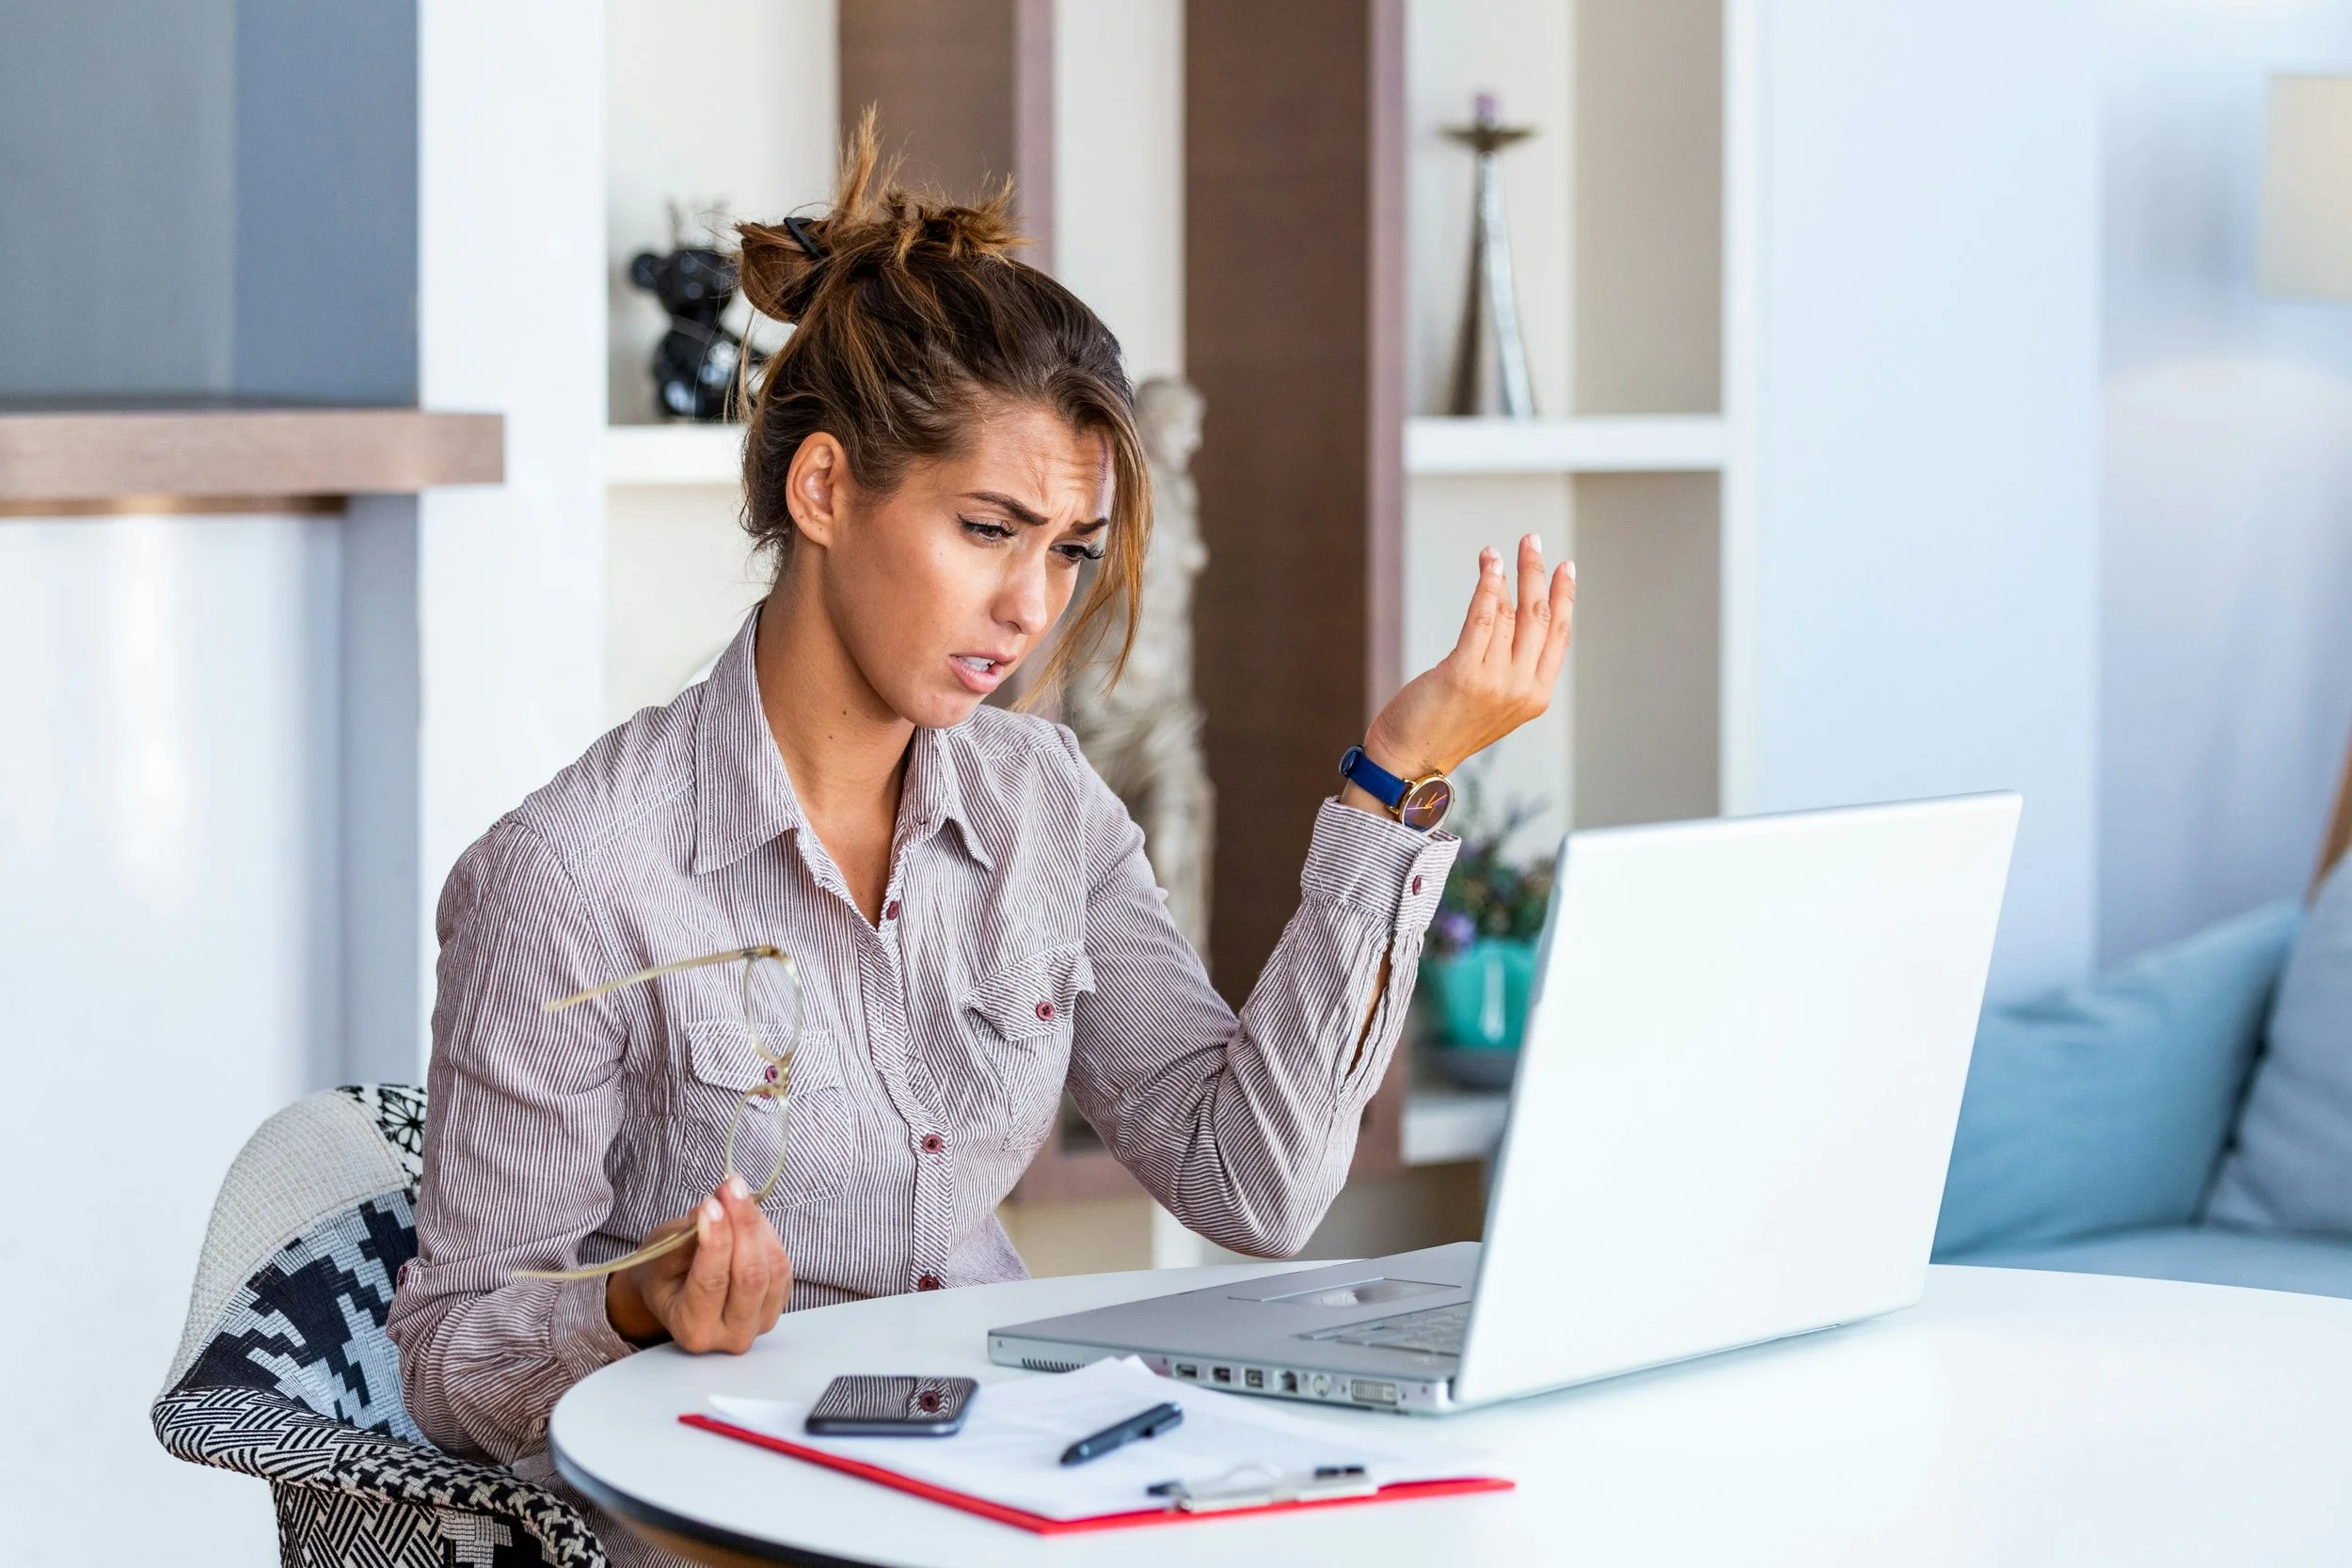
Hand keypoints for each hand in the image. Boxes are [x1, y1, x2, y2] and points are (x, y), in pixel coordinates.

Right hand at [605, 1175, 792, 1352]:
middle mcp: (731, 1335)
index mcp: (693, 1329)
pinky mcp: (778, 1304)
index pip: (712, 1282)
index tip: (711, 1204)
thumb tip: (716, 1208)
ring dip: (757, 1224)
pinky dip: (768, 1233)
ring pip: (774, 1268)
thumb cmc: (664, 1275)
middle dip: (743, 1225)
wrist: (676, 1292)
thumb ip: (687, 1239)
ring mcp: (760, 1323)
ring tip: (736, 1194)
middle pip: (750, 1277)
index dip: (715, 1240)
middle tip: (730, 1187)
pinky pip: (783, 1265)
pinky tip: (749, 1214)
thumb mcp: (660, 1257)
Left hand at [1349, 535, 1573, 796]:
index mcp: (1535, 696)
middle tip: (1532, 541)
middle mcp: (1521, 688)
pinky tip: (1489, 566)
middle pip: (1538, 617)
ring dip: (1504, 574)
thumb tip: (1506, 608)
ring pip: (1509, 613)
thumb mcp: (1491, 699)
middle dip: (1537, 573)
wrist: (1410, 761)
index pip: (1560, 636)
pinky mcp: (1464, 673)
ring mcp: (1495, 682)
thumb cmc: (1444, 728)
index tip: (1566, 568)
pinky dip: (1487, 587)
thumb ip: (1507, 664)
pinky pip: (1482, 619)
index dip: (1564, 598)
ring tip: (1494, 553)